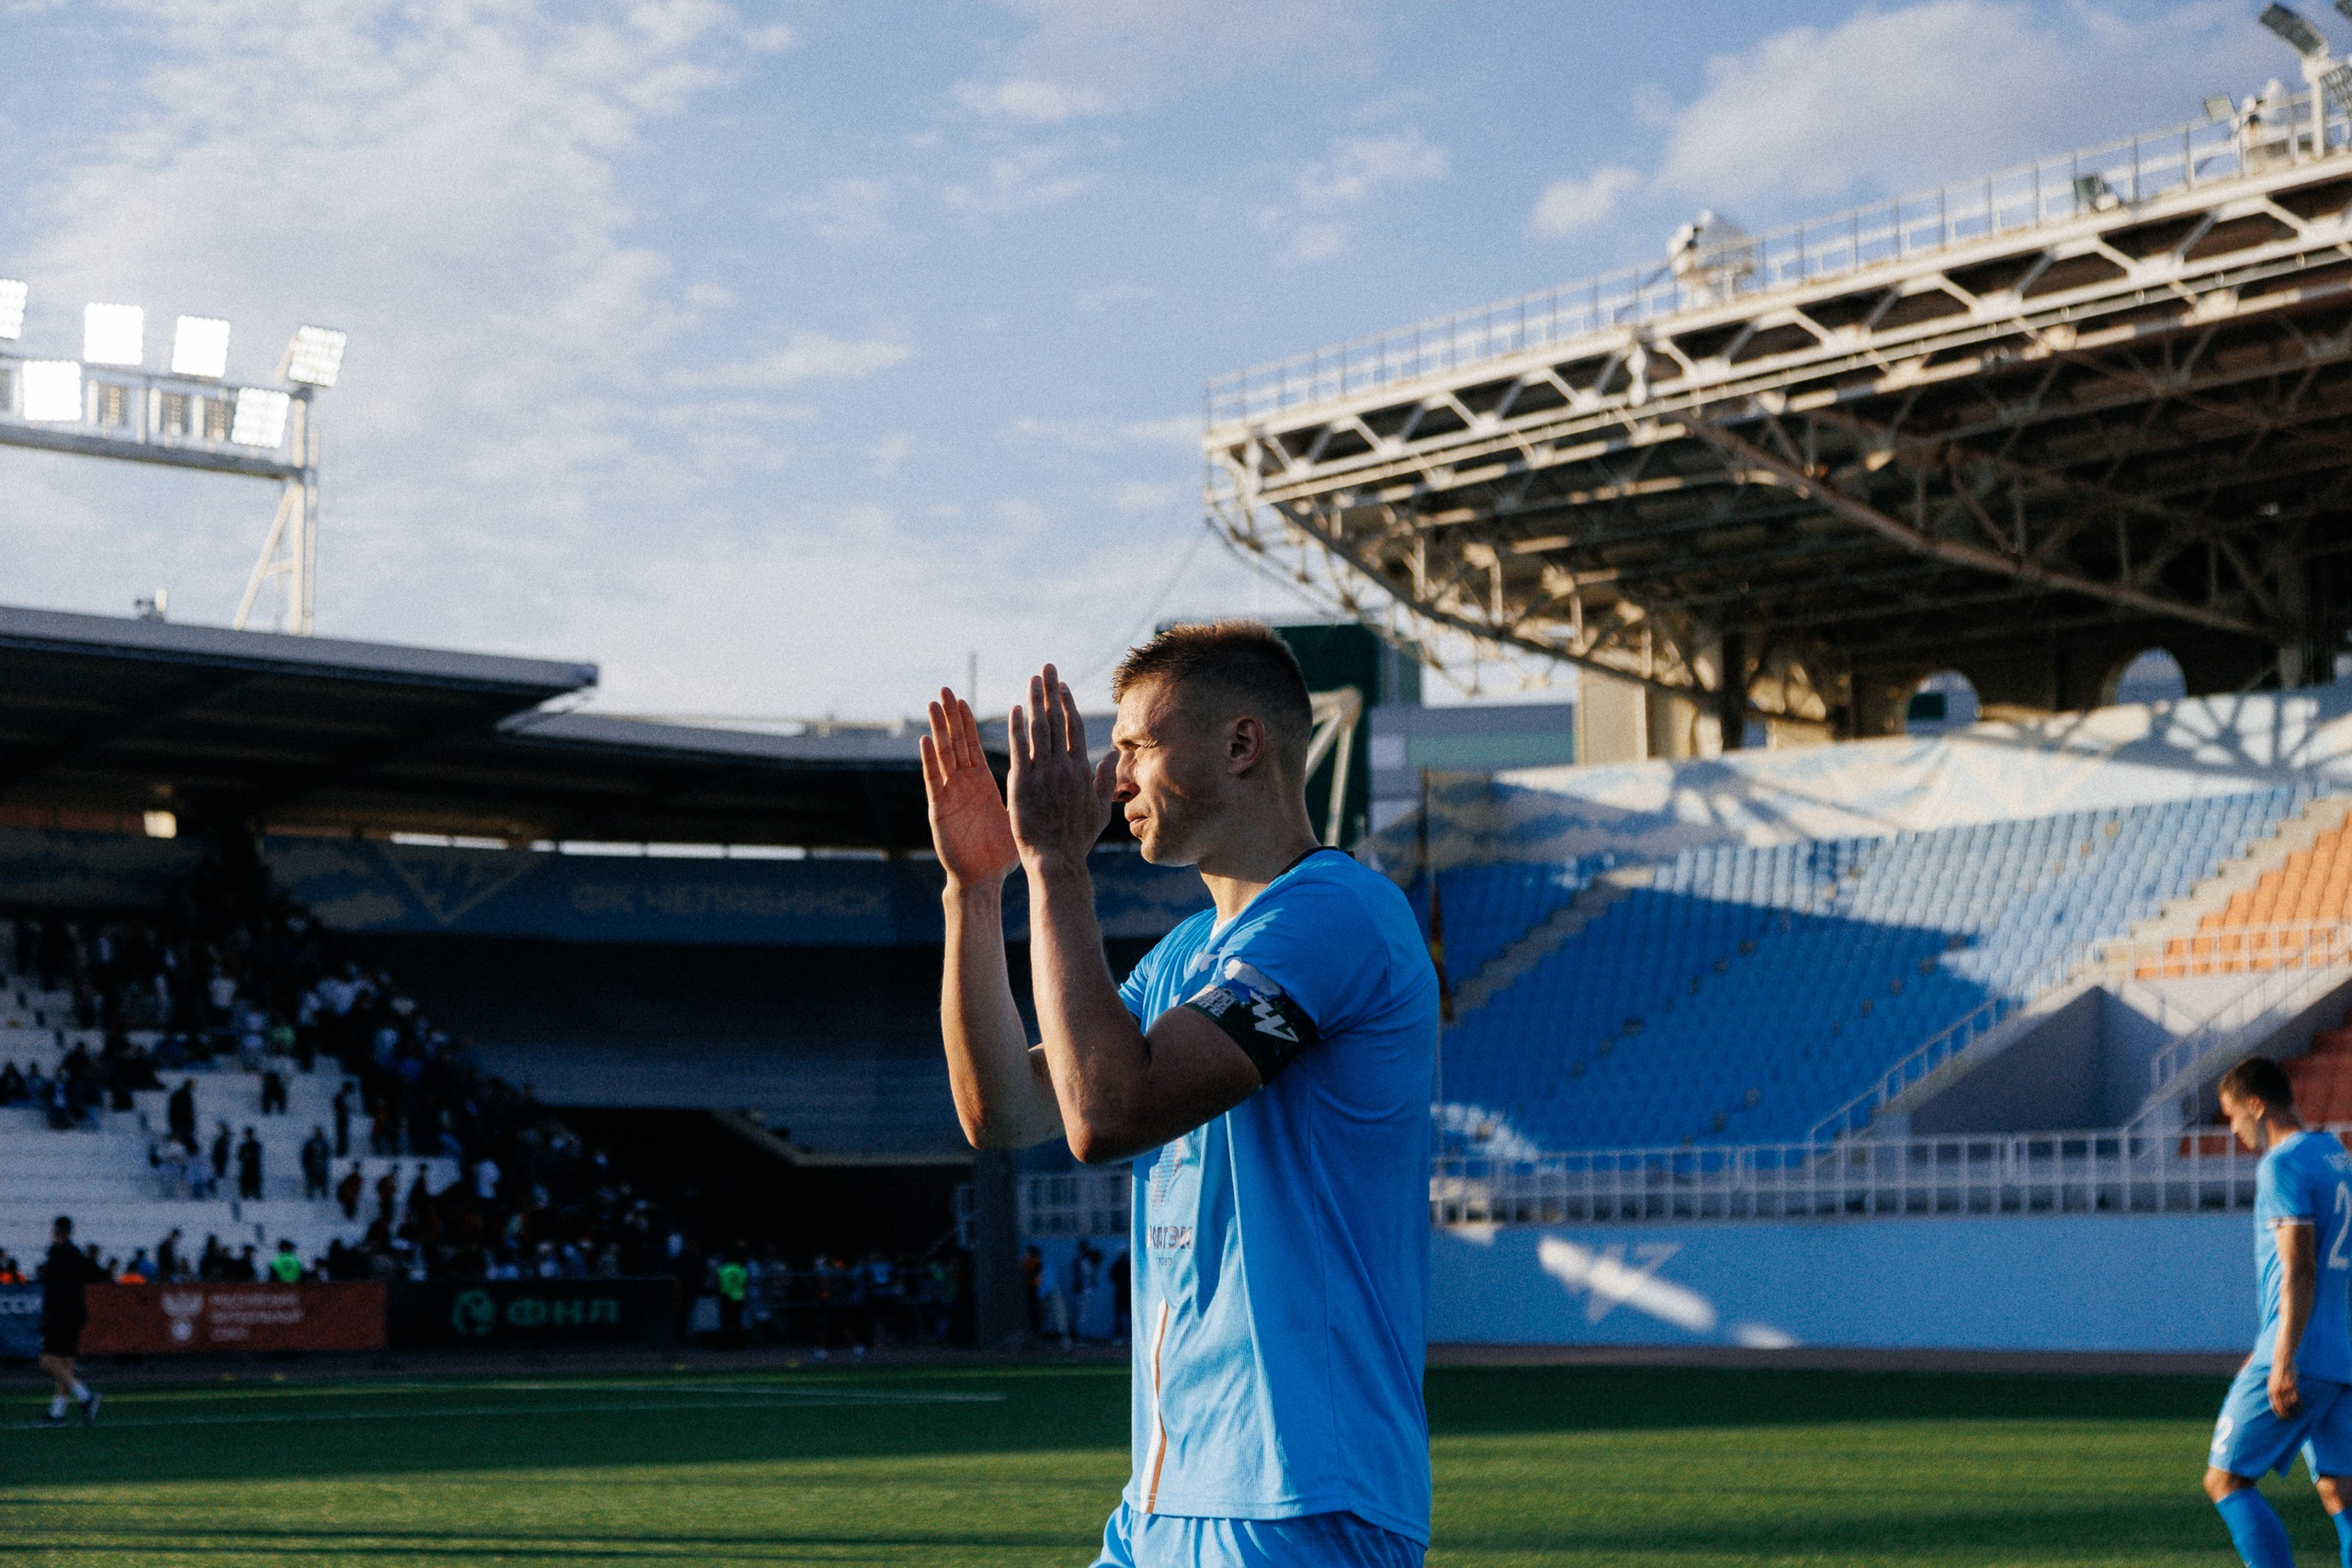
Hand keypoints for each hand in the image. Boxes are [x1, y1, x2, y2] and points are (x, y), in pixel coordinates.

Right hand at [921, 689, 1017, 888]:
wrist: (983, 878)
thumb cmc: (1002, 851)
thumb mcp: (1020, 813)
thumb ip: (1030, 792)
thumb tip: (1053, 778)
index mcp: (982, 783)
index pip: (973, 746)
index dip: (969, 723)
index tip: (966, 699)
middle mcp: (964, 784)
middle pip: (956, 744)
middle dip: (951, 717)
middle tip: (945, 690)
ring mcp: (950, 794)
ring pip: (943, 754)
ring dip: (939, 729)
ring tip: (934, 704)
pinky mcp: (940, 808)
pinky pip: (934, 779)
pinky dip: (929, 758)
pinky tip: (925, 738)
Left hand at [1007, 663, 1115, 874]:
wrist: (1056, 860)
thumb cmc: (1078, 840)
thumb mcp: (1100, 809)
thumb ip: (1105, 779)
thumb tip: (1114, 754)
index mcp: (1081, 771)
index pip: (1074, 728)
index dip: (1067, 704)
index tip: (1061, 686)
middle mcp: (1063, 767)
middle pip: (1057, 721)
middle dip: (1051, 692)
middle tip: (1046, 668)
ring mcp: (1042, 774)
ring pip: (1039, 729)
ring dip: (1036, 702)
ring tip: (1032, 680)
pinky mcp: (1022, 784)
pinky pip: (1020, 750)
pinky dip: (1018, 728)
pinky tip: (1016, 709)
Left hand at [2270, 1360, 2300, 1418]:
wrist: (2282, 1362)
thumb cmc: (2277, 1372)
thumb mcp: (2272, 1381)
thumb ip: (2274, 1389)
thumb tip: (2275, 1398)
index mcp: (2271, 1390)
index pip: (2274, 1406)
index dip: (2278, 1413)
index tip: (2282, 1418)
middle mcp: (2277, 1391)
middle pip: (2282, 1407)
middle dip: (2285, 1415)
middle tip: (2290, 1419)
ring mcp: (2285, 1389)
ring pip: (2290, 1404)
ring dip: (2294, 1410)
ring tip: (2297, 1413)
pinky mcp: (2292, 1386)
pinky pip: (2296, 1398)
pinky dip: (2299, 1404)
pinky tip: (2301, 1406)